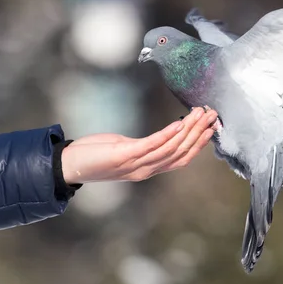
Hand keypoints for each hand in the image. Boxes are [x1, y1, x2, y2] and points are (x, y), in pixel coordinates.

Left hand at [61, 107, 217, 182]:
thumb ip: (144, 147)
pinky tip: (178, 123)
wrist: (69, 166)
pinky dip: (168, 134)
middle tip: (213, 116)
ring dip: (189, 130)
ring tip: (200, 114)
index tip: (212, 128)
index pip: (182, 158)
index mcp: (149, 169)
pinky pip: (152, 145)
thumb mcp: (125, 150)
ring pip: (171, 148)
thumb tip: (160, 136)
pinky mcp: (125, 155)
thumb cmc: (95, 157)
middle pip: (181, 152)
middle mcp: (146, 169)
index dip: (199, 144)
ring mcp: (136, 164)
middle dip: (199, 133)